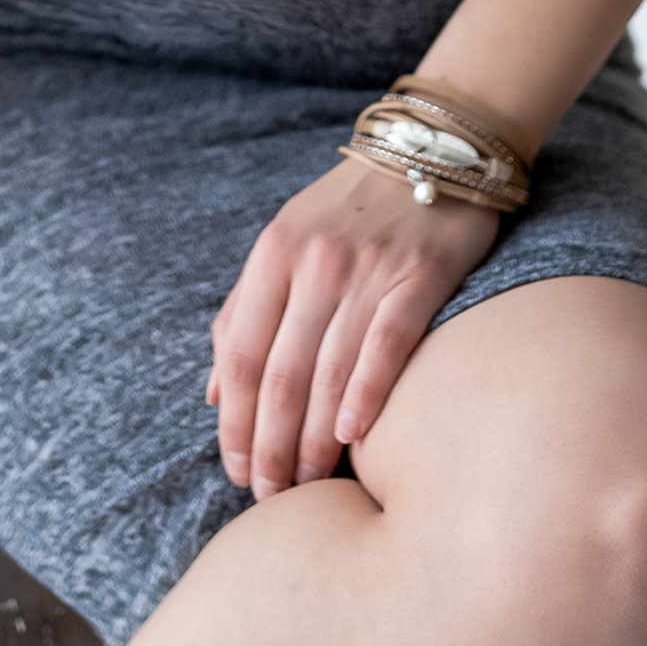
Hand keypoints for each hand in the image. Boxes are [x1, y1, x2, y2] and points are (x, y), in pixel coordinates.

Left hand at [207, 158, 500, 498]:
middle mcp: (315, 261)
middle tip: (269, 495)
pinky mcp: (420, 276)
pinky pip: (386, 345)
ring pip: (328, 372)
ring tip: (305, 484)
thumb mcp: (285, 243)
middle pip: (281, 374)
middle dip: (269, 446)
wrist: (433, 149)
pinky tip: (350, 436)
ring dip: (312, 440)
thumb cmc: (349, 209)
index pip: (242, 355)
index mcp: (273, 253)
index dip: (234, 423)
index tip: (235, 471)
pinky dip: (365, 394)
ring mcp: (368, 269)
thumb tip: (213, 395)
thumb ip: (243, 312)